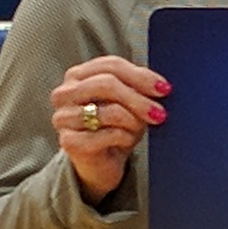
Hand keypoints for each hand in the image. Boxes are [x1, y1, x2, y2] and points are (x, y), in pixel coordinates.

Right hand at [52, 52, 167, 199]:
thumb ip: (137, 87)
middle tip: (160, 112)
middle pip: (107, 84)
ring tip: (141, 129)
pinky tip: (127, 141)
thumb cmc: (115, 127)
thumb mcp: (128, 102)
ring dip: (133, 121)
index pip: (111, 65)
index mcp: (77, 75)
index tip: (164, 88)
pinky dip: (125, 138)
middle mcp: (64, 94)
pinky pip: (108, 134)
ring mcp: (63, 118)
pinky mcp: (69, 142)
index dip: (140, 75)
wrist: (101, 163)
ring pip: (109, 111)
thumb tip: (161, 85)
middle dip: (138, 99)